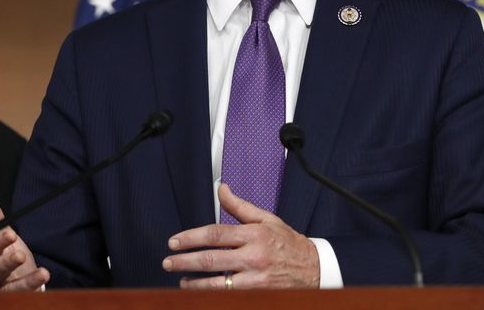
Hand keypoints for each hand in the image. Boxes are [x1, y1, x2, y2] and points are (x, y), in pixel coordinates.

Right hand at [0, 185, 49, 290]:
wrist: (16, 284)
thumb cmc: (6, 257)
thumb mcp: (2, 236)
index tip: (11, 234)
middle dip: (6, 264)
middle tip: (20, 255)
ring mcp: (3, 292)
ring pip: (10, 290)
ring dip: (26, 282)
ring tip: (42, 273)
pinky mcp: (15, 300)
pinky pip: (24, 298)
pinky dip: (34, 291)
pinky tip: (45, 281)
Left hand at [161, 183, 318, 288]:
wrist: (315, 269)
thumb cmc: (289, 243)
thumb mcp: (266, 219)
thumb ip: (240, 206)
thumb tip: (222, 188)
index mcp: (253, 234)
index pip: (214, 234)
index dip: (190, 238)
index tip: (174, 242)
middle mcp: (253, 256)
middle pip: (211, 259)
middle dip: (185, 261)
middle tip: (168, 262)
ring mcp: (256, 278)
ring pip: (218, 283)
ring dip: (195, 283)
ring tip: (182, 281)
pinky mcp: (258, 294)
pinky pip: (230, 295)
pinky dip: (213, 294)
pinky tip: (202, 293)